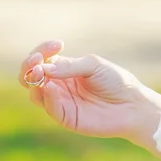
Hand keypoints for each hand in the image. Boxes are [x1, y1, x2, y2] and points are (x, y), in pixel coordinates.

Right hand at [19, 40, 160, 141]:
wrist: (132, 105)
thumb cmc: (116, 81)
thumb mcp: (93, 66)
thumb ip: (69, 66)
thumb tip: (43, 68)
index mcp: (64, 68)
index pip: (42, 58)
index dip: (42, 50)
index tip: (58, 44)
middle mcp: (58, 84)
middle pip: (30, 74)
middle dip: (28, 65)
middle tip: (36, 61)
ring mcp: (60, 101)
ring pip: (34, 91)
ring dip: (33, 80)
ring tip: (39, 73)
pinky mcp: (65, 117)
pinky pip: (49, 107)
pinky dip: (46, 97)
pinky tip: (50, 88)